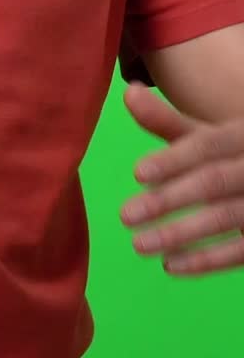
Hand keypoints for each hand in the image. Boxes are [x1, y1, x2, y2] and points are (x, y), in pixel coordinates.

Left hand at [120, 81, 243, 274]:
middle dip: (168, 200)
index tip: (137, 173)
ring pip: (224, 218)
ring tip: (139, 244)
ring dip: (180, 234)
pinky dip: (206, 261)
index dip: (173, 158)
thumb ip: (167, 121)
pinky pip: (240, 252)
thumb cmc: (231, 154)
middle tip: (125, 216)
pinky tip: (170, 265)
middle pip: (212, 182)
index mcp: (239, 134)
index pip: (206, 145)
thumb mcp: (207, 135)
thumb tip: (128, 93)